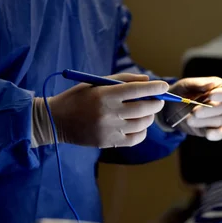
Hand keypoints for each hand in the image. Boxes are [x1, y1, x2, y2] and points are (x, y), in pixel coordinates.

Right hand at [32, 73, 168, 147]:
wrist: (56, 121)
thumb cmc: (79, 97)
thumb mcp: (96, 82)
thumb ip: (123, 80)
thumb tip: (148, 81)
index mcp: (104, 95)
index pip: (137, 90)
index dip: (154, 88)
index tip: (165, 87)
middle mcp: (108, 113)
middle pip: (144, 108)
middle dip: (157, 103)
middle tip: (159, 100)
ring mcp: (109, 130)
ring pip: (142, 124)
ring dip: (149, 117)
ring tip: (147, 111)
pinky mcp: (109, 142)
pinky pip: (135, 138)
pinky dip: (142, 131)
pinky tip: (139, 125)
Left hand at [157, 77, 221, 140]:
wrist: (172, 108)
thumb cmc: (182, 92)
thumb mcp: (186, 85)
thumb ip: (199, 84)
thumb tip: (212, 83)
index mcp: (218, 89)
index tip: (211, 95)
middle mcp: (221, 103)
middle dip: (208, 109)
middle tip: (194, 111)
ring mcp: (218, 117)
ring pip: (217, 120)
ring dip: (203, 120)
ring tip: (189, 119)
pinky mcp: (212, 129)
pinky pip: (219, 133)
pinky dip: (215, 134)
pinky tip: (208, 134)